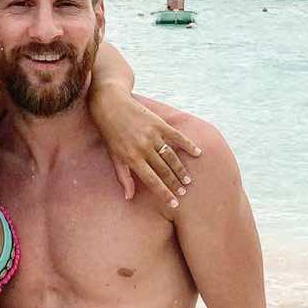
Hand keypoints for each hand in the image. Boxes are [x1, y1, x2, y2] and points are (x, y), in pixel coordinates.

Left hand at [91, 88, 201, 206]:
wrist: (110, 104)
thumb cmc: (110, 133)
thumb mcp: (113, 156)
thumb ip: (123, 176)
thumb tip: (129, 197)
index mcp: (131, 158)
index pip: (152, 181)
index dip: (164, 193)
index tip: (174, 203)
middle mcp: (143, 148)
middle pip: (164, 170)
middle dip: (175, 184)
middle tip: (183, 193)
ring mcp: (152, 135)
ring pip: (171, 157)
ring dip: (181, 170)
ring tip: (187, 180)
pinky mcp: (159, 123)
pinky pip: (177, 137)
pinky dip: (188, 145)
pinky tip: (197, 153)